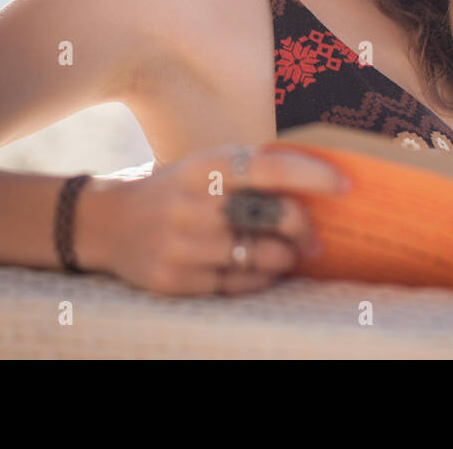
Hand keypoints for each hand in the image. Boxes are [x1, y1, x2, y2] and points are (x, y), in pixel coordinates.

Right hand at [82, 141, 347, 295]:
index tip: (345, 185)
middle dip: (304, 228)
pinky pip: (240, 285)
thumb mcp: (203, 168)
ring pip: (264, 258)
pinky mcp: (175, 280)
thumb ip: (250, 173)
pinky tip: (258, 270)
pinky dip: (259, 279)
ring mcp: (182, 245)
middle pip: (275, 217)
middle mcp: (192, 203)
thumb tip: (318, 185)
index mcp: (203, 167)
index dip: (313, 175)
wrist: (107, 224)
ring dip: (284, 258)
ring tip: (284, 254)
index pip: (270, 167)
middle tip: (313, 236)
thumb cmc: (176, 191)